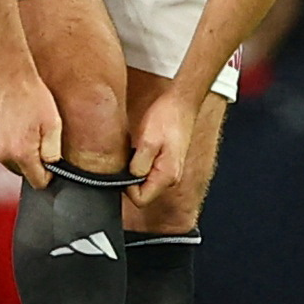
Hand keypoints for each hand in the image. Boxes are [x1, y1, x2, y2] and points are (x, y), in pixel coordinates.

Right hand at [0, 63, 63, 189]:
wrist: (8, 75)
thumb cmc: (32, 96)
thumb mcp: (53, 124)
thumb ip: (53, 152)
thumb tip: (52, 168)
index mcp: (21, 154)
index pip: (39, 182)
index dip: (49, 173)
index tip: (51, 158)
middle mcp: (3, 155)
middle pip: (24, 173)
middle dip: (33, 162)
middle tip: (40, 137)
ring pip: (12, 163)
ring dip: (20, 153)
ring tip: (26, 128)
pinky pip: (1, 151)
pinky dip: (8, 144)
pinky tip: (15, 125)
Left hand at [126, 86, 200, 210]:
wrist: (181, 103)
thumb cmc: (167, 117)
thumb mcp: (148, 140)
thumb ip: (139, 164)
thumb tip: (129, 180)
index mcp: (167, 176)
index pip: (141, 200)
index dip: (127, 188)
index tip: (122, 170)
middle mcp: (170, 178)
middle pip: (143, 193)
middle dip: (130, 179)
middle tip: (127, 158)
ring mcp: (170, 171)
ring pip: (145, 182)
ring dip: (135, 170)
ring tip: (133, 151)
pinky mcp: (167, 163)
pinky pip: (149, 172)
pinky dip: (140, 163)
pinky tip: (138, 149)